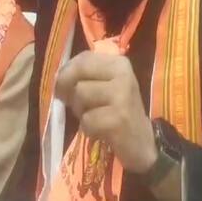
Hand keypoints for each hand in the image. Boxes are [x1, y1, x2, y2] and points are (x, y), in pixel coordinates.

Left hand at [55, 51, 157, 173]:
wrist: (142, 142)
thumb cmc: (118, 111)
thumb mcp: (107, 85)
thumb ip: (86, 75)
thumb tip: (59, 76)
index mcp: (119, 63)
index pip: (83, 58)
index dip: (66, 71)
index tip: (63, 85)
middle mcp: (123, 75)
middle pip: (78, 74)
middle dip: (69, 90)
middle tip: (71, 103)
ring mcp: (122, 96)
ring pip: (80, 95)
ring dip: (81, 111)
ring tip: (95, 117)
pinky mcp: (118, 119)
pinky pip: (86, 120)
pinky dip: (88, 129)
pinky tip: (102, 131)